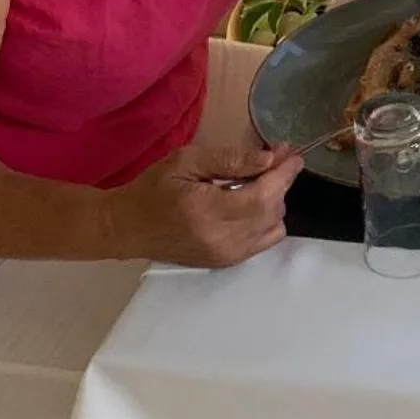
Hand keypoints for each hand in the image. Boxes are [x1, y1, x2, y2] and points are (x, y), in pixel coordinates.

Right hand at [106, 143, 302, 268]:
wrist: (126, 228)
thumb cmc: (152, 189)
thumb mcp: (187, 161)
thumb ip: (231, 160)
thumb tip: (270, 160)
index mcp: (208, 211)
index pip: (263, 195)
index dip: (284, 174)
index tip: (293, 155)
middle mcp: (222, 239)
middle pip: (273, 210)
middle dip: (279, 183)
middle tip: (273, 161)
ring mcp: (225, 255)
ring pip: (274, 227)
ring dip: (273, 202)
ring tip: (255, 183)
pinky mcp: (226, 263)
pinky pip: (263, 241)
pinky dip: (265, 221)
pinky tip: (248, 205)